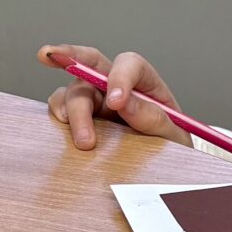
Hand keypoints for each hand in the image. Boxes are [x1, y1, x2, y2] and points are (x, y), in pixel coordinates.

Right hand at [36, 44, 184, 150]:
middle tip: (82, 119)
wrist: (162, 167)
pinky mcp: (80, 116)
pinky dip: (58, 116)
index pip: (128, 64)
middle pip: (89, 66)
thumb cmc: (169, 144)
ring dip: (71, 111)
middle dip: (72, 67)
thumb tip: (124, 103)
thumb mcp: (172, 134)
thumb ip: (153, 118)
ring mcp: (94, 99)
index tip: (117, 102)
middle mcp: (114, 84)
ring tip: (84, 142)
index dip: (120, 77)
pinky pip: (61, 107)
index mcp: (143, 81)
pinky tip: (62, 131)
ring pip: (72, 90)